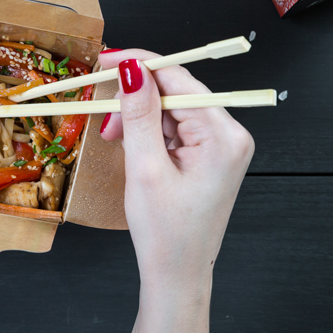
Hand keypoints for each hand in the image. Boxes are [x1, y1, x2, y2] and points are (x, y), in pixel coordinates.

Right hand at [98, 49, 254, 332]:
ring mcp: (222, 144)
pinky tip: (132, 145)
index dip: (139, 65)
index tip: (106, 59)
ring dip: (139, 117)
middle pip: (176, 91)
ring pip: (172, 108)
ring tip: (114, 138)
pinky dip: (149, 131)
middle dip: (136, 99)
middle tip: (103, 113)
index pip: (179, 79)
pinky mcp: (210, 153)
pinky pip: (176, 126)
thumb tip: (132, 69)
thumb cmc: (166, 234)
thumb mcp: (145, 168)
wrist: (176, 274)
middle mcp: (229, 135)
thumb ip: (139, 114)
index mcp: (223, 136)